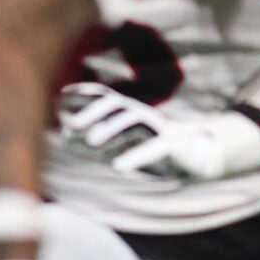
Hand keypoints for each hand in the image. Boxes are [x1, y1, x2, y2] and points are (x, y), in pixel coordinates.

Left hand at [57, 83, 259, 182]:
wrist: (200, 156)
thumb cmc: (156, 147)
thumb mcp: (125, 140)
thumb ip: (101, 135)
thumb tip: (68, 132)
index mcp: (129, 111)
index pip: (103, 95)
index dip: (83, 93)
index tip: (60, 95)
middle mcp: (143, 114)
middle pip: (115, 104)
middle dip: (91, 111)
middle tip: (69, 125)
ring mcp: (159, 127)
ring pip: (132, 120)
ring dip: (110, 129)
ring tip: (90, 144)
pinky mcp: (173, 144)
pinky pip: (153, 148)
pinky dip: (135, 156)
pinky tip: (118, 167)